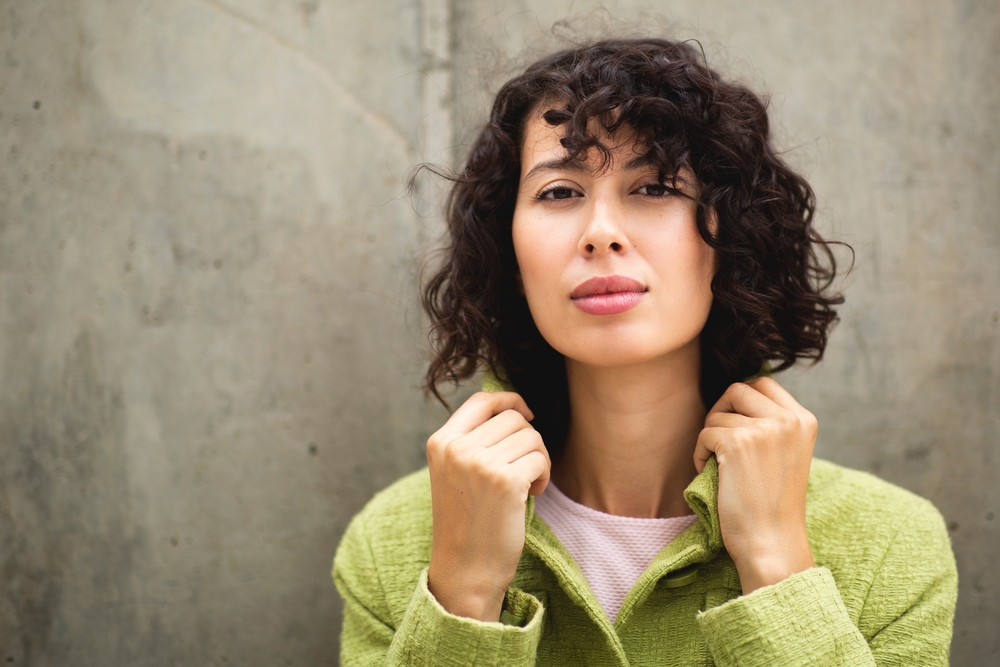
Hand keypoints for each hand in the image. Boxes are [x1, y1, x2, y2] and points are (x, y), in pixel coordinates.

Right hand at [425, 392, 550, 620]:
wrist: (465, 569)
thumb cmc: (466, 522)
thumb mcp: (454, 473)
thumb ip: (472, 440)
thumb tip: (514, 407)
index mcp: (441, 442)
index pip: (481, 400)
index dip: (509, 399)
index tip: (527, 413)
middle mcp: (457, 448)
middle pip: (512, 418)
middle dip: (528, 440)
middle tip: (526, 468)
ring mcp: (480, 463)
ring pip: (531, 436)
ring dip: (538, 458)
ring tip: (527, 484)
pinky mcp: (505, 480)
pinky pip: (540, 459)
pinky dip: (544, 475)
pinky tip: (532, 494)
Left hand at [693, 377, 816, 594]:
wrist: (772, 543)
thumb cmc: (773, 504)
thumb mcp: (785, 453)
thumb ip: (771, 423)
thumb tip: (735, 395)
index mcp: (804, 420)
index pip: (764, 382)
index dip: (741, 400)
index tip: (734, 425)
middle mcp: (788, 419)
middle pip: (738, 389)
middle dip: (721, 412)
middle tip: (719, 441)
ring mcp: (764, 429)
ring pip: (718, 414)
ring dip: (709, 438)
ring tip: (719, 467)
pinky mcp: (738, 443)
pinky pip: (705, 433)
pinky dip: (700, 454)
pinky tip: (711, 475)